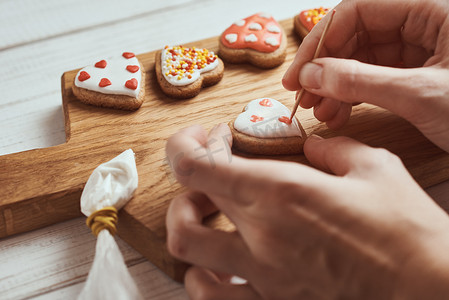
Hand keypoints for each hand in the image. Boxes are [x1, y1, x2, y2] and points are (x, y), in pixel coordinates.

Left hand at [165, 124, 448, 299]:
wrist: (427, 290)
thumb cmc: (406, 230)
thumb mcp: (373, 167)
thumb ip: (331, 150)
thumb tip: (312, 147)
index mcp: (282, 191)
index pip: (196, 166)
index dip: (184, 147)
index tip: (202, 138)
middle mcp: (262, 233)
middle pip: (190, 196)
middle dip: (195, 172)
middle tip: (215, 162)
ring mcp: (262, 274)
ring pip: (185, 246)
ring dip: (185, 220)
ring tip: (205, 211)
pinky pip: (211, 296)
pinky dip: (200, 275)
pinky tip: (215, 264)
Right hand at [283, 0, 448, 151]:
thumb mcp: (420, 95)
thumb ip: (359, 81)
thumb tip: (311, 75)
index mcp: (434, 6)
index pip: (358, 10)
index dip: (321, 43)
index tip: (299, 75)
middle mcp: (428, 20)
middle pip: (358, 35)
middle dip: (328, 68)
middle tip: (305, 99)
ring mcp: (426, 47)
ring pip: (366, 58)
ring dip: (339, 85)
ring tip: (323, 114)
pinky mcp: (424, 71)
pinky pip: (380, 76)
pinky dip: (358, 94)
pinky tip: (342, 113)